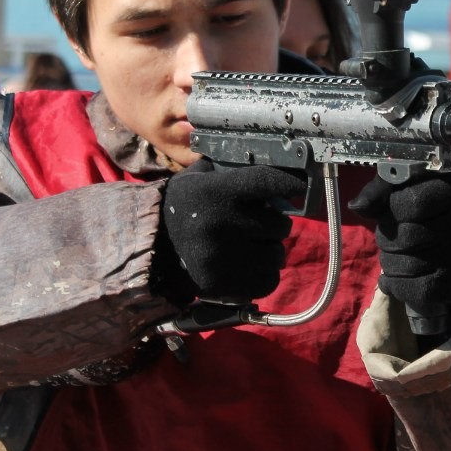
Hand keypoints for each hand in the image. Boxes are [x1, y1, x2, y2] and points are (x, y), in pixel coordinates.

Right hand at [159, 165, 307, 302]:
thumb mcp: (200, 177)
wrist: (153, 248)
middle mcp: (219, 224)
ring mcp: (221, 258)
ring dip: (270, 250)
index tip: (298, 187)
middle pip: (279, 225)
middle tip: (258, 224)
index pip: (268, 181)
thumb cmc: (184, 207)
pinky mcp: (222, 285)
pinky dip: (264, 275)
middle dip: (274, 224)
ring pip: (277, 255)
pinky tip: (248, 266)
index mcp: (215, 192)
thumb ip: (234, 169)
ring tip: (252, 246)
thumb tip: (277, 164)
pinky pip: (268, 282)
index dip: (289, 184)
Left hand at [349, 171, 450, 326]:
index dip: (391, 209)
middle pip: (404, 236)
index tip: (398, 212)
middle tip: (395, 239)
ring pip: (403, 265)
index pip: (408, 202)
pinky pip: (408, 290)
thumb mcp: (413, 188)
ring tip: (400, 256)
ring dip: (389, 263)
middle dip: (386, 238)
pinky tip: (404, 278)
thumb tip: (358, 206)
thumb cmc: (434, 212)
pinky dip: (395, 285)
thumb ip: (383, 189)